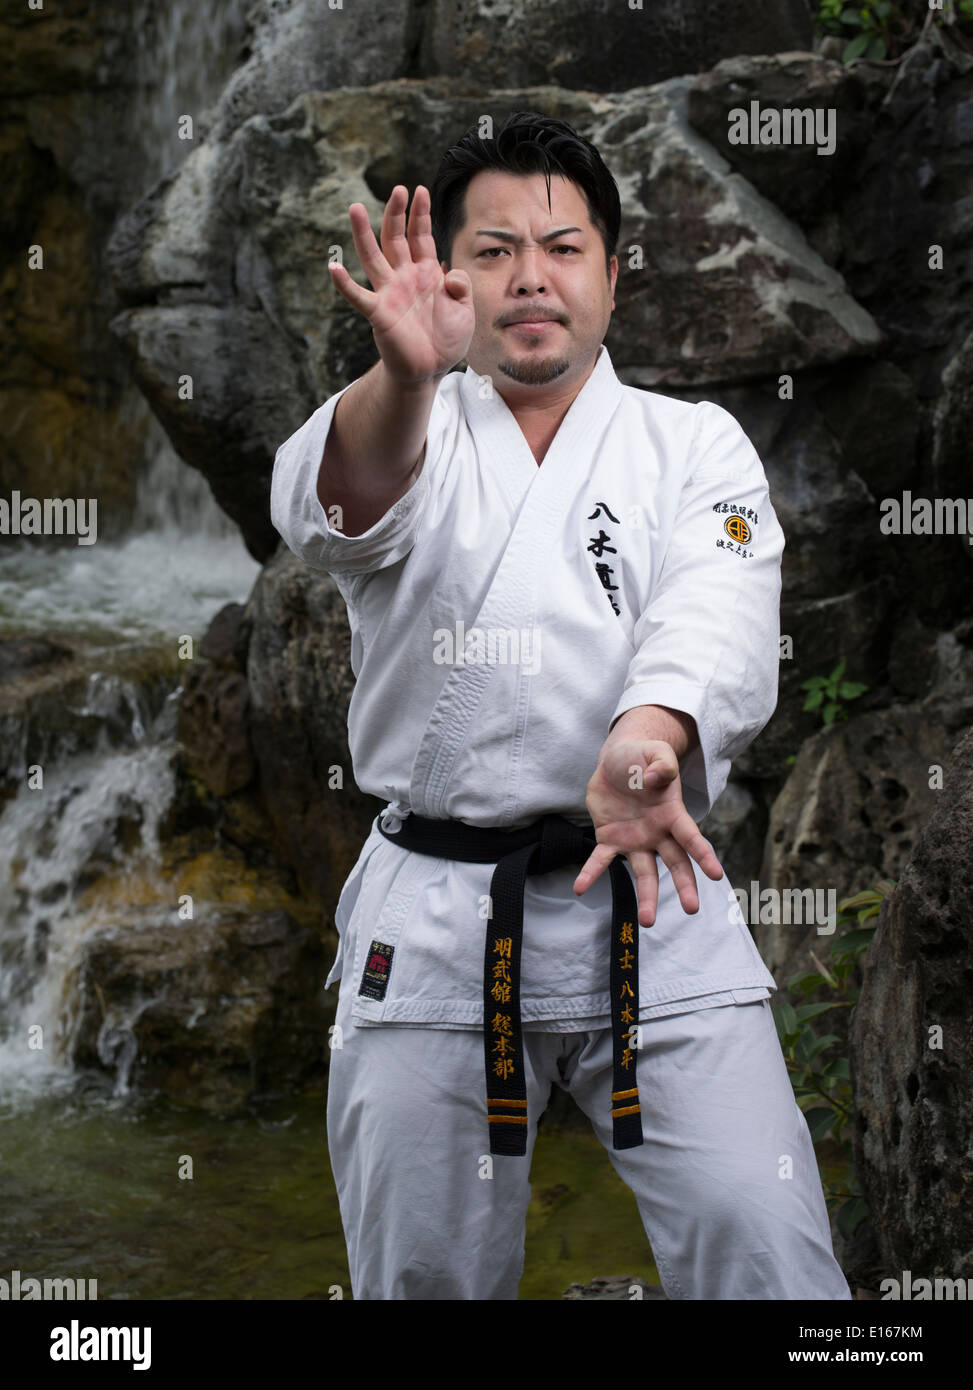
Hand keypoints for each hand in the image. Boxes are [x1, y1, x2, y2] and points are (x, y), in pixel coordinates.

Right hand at [328, 184, 475, 385]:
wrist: (430, 370)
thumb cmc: (446, 339)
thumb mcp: (466, 310)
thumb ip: (462, 286)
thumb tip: (449, 274)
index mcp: (425, 273)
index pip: (420, 236)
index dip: (420, 214)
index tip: (419, 190)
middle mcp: (404, 277)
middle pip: (395, 238)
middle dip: (395, 214)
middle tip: (397, 189)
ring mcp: (389, 293)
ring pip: (372, 257)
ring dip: (362, 234)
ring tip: (355, 209)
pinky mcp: (379, 313)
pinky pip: (358, 296)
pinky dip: (344, 284)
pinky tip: (334, 268)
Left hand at [573, 737, 723, 927]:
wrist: (617, 760)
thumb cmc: (643, 756)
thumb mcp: (655, 752)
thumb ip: (661, 763)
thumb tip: (656, 777)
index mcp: (673, 813)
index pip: (691, 837)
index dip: (703, 855)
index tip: (716, 875)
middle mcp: (658, 833)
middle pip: (675, 863)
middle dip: (684, 886)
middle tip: (691, 909)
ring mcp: (635, 839)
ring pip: (644, 873)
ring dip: (646, 896)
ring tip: (646, 921)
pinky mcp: (610, 839)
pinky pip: (601, 860)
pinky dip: (591, 874)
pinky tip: (580, 888)